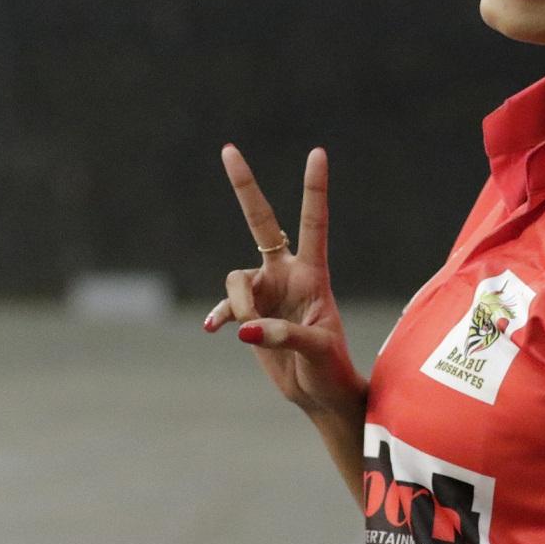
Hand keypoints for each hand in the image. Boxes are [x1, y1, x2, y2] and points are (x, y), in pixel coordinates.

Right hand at [203, 144, 364, 421]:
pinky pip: (226, 306)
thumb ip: (284, 335)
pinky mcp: (249, 313)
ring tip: (252, 335)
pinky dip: (221, 316)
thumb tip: (246, 329)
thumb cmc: (330, 369)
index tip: (317, 152)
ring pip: (236, 280)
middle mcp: (288, 274)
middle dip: (244, 187)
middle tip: (228, 149)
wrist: (319, 394)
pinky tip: (215, 331)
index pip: (314, 222)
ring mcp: (267, 291)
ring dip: (238, 305)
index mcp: (314, 274)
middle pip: (261, 223)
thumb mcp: (317, 350)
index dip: (314, 188)